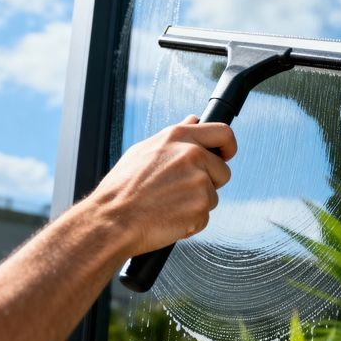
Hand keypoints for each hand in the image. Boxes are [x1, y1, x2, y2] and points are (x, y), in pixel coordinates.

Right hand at [89, 116, 236, 255]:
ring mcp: (199, 181)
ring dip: (196, 203)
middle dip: (210, 182)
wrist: (111, 220)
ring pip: (212, 195)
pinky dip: (191, 221)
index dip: (228, 147)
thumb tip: (194, 120)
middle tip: (182, 191)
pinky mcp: (200, 207)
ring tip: (167, 204)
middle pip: (223, 170)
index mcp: (179, 137)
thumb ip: (175, 135)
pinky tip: (168, 217)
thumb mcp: (144, 149)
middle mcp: (192, 155)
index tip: (225, 156)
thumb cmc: (122, 187)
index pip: (223, 133)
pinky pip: (204, 216)